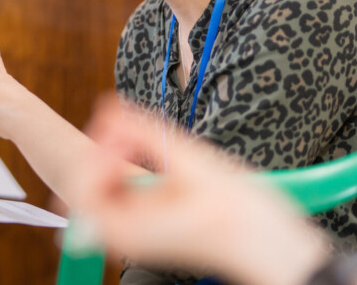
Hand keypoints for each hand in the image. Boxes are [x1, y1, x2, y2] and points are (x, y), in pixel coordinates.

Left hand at [72, 97, 328, 284]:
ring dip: (111, 158)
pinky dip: (123, 170)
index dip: (95, 151)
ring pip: (102, 189)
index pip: (82, 187)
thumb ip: (144, 132)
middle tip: (123, 126)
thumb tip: (109, 107)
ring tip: (136, 137)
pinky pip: (119, 196)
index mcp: (129, 230)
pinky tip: (144, 151)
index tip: (118, 128)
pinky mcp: (147, 229)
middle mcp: (125, 239)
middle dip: (101, 152)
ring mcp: (135, 237)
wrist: (274, 249)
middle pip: (86, 187)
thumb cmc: (242, 217)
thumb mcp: (192, 164)